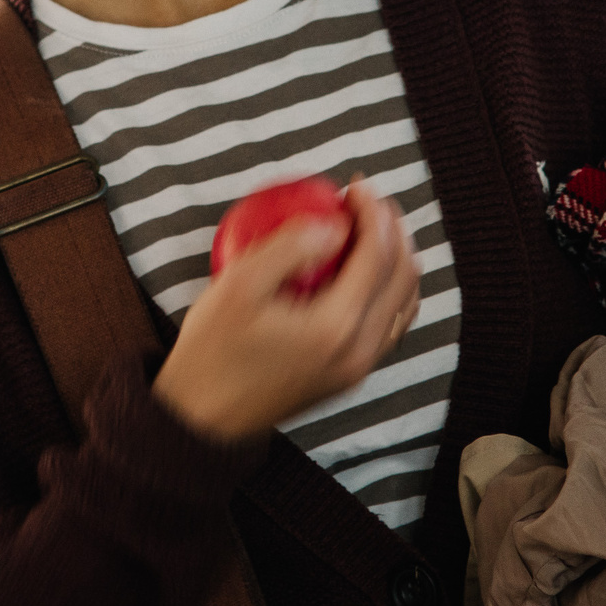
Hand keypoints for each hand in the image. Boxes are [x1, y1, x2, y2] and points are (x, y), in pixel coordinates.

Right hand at [151, 179, 423, 442]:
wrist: (201, 419)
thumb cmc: (211, 350)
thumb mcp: (237, 286)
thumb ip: (288, 247)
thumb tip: (334, 223)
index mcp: (336, 328)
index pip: (377, 256)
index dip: (373, 213)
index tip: (355, 186)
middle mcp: (359, 352)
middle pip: (402, 278)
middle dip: (392, 230)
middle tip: (366, 201)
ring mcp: (357, 368)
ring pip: (403, 303)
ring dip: (396, 259)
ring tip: (369, 229)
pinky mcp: (348, 376)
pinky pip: (389, 325)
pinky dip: (387, 289)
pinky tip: (362, 271)